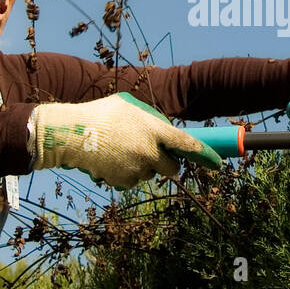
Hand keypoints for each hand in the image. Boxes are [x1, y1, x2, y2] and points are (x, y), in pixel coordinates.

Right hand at [29, 93, 221, 188]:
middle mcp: (149, 152)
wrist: (72, 134)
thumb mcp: (129, 106)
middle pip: (172, 168)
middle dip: (168, 164)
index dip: (205, 155)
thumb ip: (151, 120)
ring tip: (121, 150)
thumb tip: (165, 133)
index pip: (187, 144)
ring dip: (143, 166)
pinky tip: (112, 160)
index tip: (217, 163)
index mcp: (154, 130)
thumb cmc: (101, 115)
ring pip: (150, 174)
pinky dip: (127, 174)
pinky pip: (133, 180)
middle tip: (156, 155)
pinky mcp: (124, 181)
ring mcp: (137, 169)